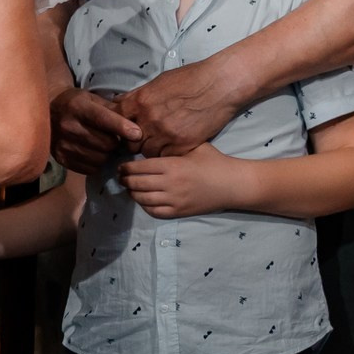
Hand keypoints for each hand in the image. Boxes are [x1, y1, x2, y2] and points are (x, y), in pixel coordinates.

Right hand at [50, 85, 138, 175]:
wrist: (45, 112)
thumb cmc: (75, 103)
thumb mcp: (92, 98)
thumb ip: (112, 110)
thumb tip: (135, 126)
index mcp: (77, 106)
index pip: (104, 119)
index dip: (123, 128)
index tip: (137, 134)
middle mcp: (68, 125)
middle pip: (106, 143)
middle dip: (116, 143)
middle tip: (116, 140)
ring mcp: (62, 144)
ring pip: (100, 158)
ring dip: (107, 155)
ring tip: (104, 147)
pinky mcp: (60, 158)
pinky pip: (89, 168)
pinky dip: (96, 163)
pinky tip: (93, 153)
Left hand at [116, 62, 241, 159]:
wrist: (221, 84)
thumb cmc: (192, 79)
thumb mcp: (159, 82)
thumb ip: (138, 96)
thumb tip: (120, 103)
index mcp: (141, 101)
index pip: (117, 122)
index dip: (120, 128)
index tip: (125, 131)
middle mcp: (150, 119)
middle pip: (129, 142)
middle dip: (134, 142)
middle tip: (143, 140)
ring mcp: (166, 134)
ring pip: (147, 153)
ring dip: (151, 149)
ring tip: (160, 143)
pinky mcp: (182, 144)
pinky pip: (165, 157)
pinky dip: (167, 154)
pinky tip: (173, 146)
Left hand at [117, 142, 249, 218]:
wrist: (232, 184)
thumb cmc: (214, 161)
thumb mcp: (193, 146)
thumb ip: (172, 146)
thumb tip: (150, 141)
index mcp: (172, 165)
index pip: (139, 167)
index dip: (126, 168)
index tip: (121, 166)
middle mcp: (170, 184)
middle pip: (136, 184)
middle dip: (125, 180)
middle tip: (121, 177)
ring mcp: (174, 200)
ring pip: (142, 199)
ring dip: (132, 193)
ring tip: (130, 188)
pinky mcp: (179, 212)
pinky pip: (154, 212)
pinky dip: (144, 206)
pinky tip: (143, 200)